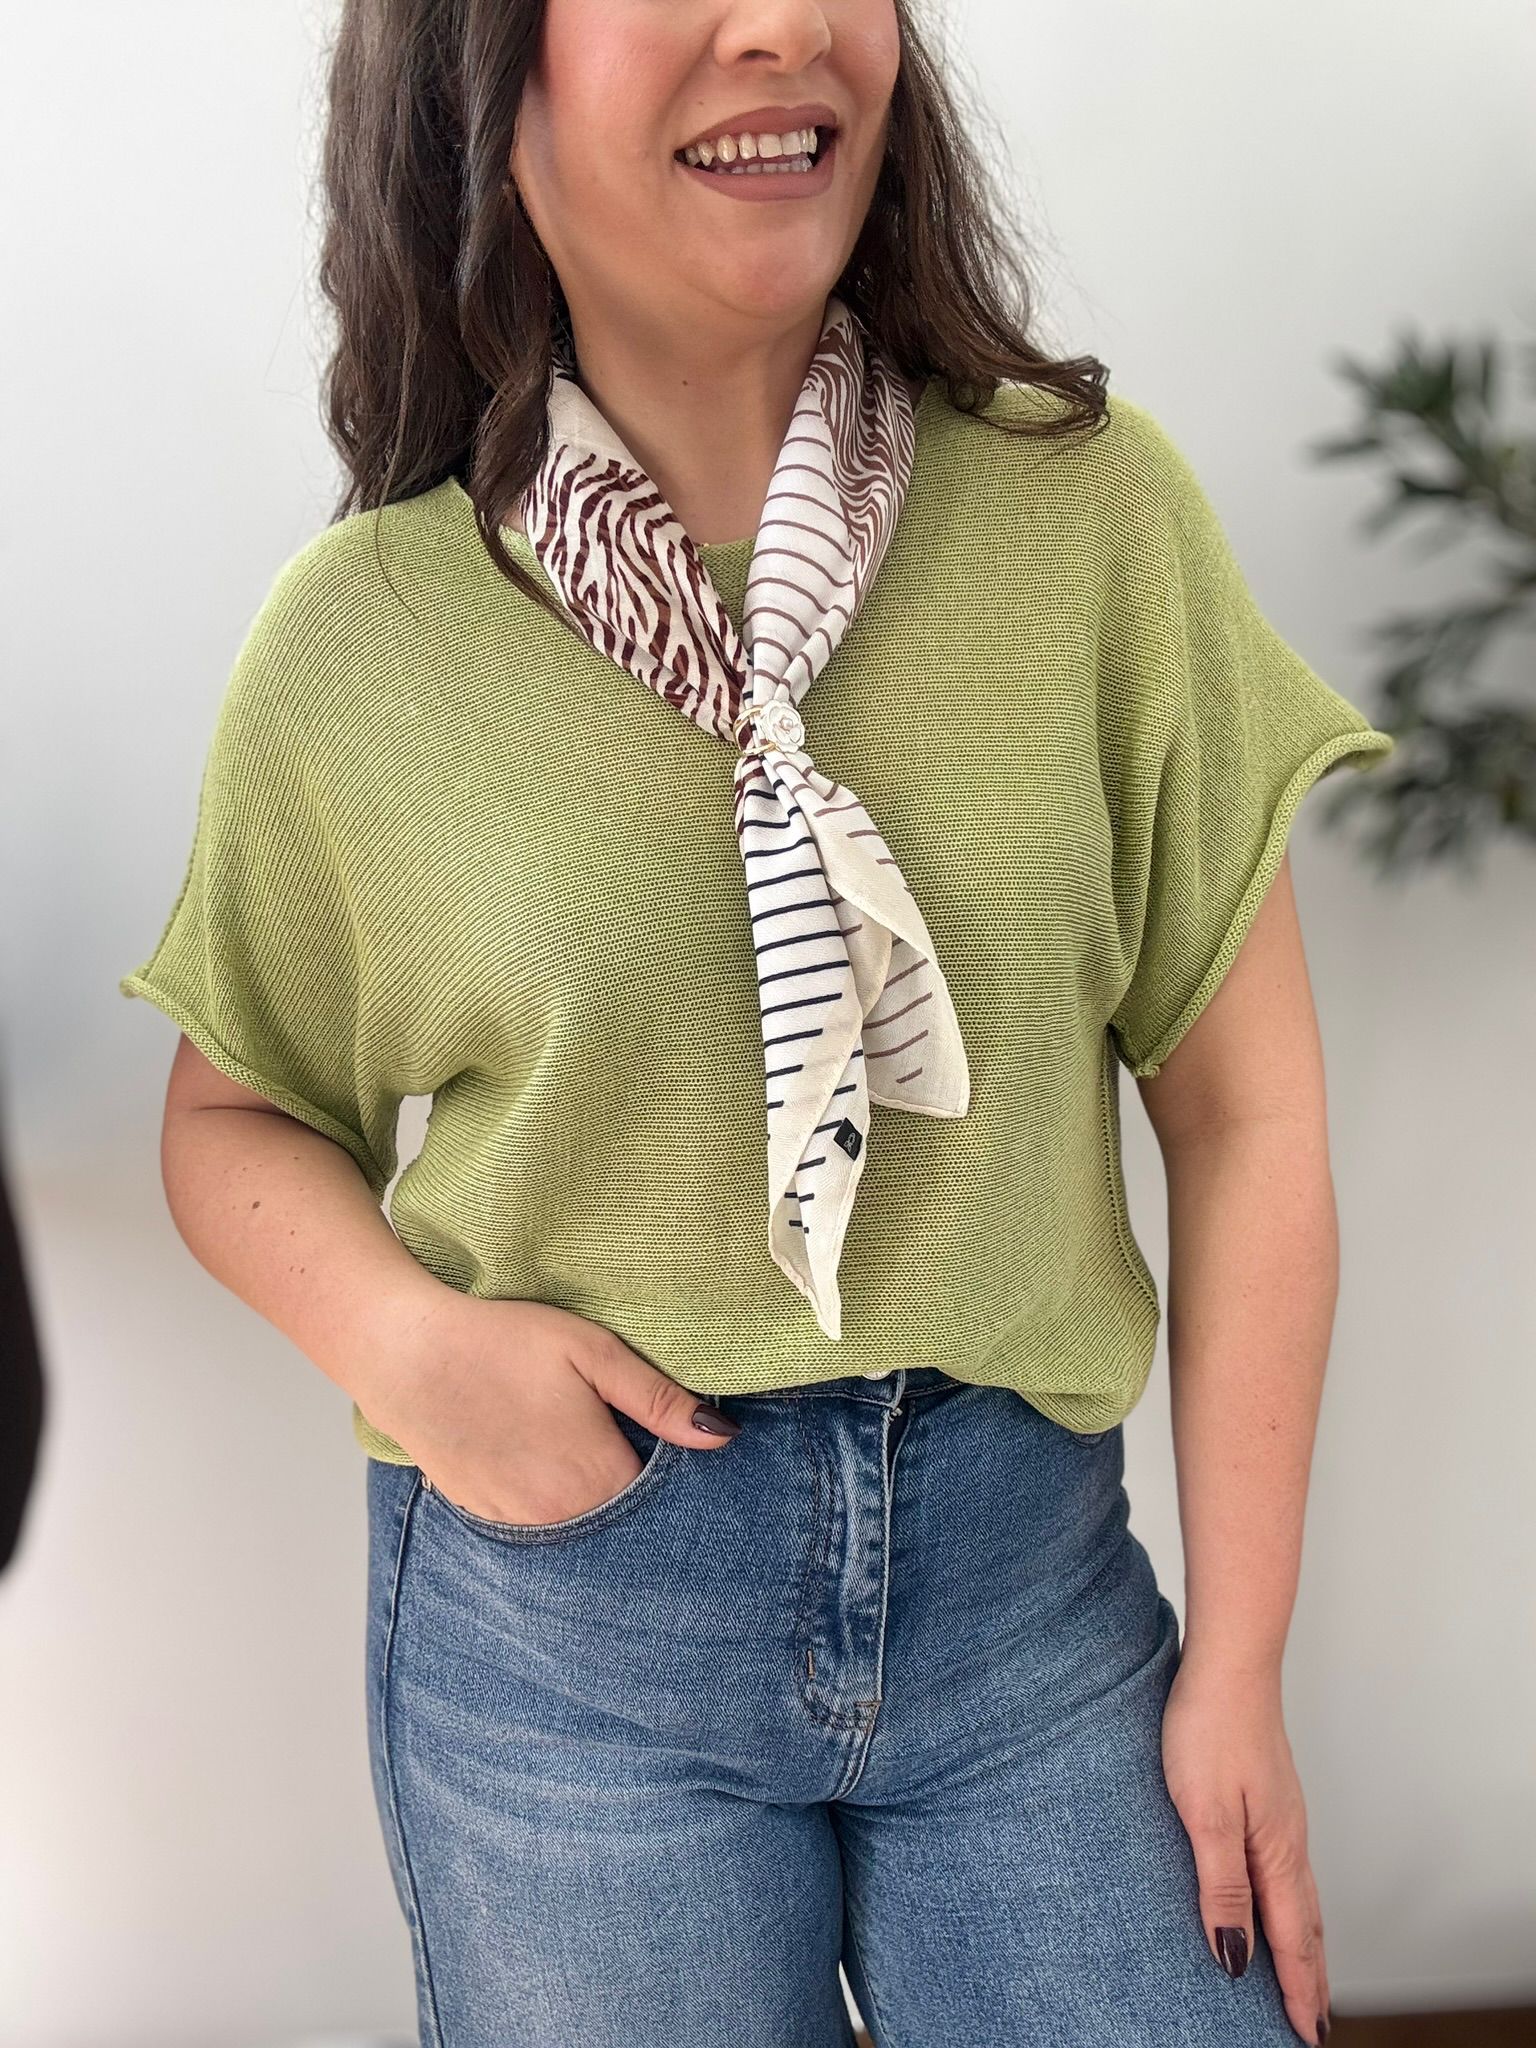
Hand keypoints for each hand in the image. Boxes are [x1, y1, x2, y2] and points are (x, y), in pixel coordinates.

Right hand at [357, 1294, 740, 1523]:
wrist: (405, 1351)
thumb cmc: (501, 1341)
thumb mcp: (593, 1353)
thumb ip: (659, 1400)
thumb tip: (722, 1437)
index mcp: (597, 1476)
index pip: (662, 1503)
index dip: (675, 1477)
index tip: (671, 1449)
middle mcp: (560, 1515)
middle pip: (621, 1521)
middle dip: (636, 1497)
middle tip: (621, 1441)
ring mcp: (516, 1521)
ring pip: (577, 1528)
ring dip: (589, 1502)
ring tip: (577, 1449)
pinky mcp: (481, 1514)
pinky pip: (533, 1526)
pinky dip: (548, 1505)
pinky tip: (538, 1463)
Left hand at [1161, 1657, 1330, 2045]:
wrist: (1229, 1660)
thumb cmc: (1209, 1727)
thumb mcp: (1204, 1814)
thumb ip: (1220, 1885)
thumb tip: (1235, 1956)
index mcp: (1275, 1850)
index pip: (1290, 1938)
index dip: (1295, 1989)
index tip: (1304, 2036)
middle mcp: (1288, 1838)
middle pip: (1306, 1925)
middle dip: (1309, 1978)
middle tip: (1312, 2025)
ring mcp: (1282, 1814)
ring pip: (1300, 1895)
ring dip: (1304, 1943)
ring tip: (1303, 1976)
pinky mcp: (1269, 1794)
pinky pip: (1286, 1866)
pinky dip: (1291, 1901)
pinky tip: (1276, 1895)